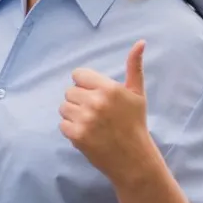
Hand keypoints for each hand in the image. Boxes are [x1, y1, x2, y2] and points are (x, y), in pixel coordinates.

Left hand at [59, 40, 156, 184]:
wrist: (134, 160)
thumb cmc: (135, 124)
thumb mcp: (137, 94)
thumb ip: (134, 66)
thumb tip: (140, 42)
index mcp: (109, 88)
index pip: (78, 75)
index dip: (85, 86)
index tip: (97, 97)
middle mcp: (96, 101)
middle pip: (69, 92)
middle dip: (79, 101)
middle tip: (96, 114)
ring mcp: (85, 119)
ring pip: (64, 108)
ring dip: (74, 116)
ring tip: (92, 125)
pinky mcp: (77, 135)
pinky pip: (62, 125)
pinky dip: (71, 131)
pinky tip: (88, 135)